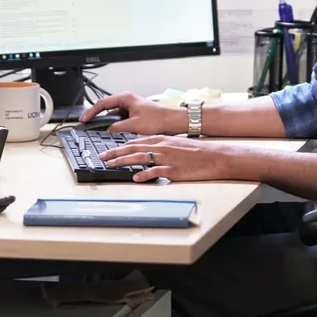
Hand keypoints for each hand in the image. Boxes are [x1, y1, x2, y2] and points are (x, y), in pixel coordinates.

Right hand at [79, 92, 186, 135]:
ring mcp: (130, 107)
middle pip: (106, 107)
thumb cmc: (158, 119)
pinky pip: (120, 118)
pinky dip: (114, 124)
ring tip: (96, 128)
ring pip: (113, 114)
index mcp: (125, 98)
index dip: (91, 112)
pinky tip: (111, 131)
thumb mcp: (134, 125)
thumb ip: (118, 128)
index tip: (84, 119)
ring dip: (106, 121)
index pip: (102, 103)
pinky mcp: (134, 113)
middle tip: (86, 123)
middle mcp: (127, 100)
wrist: (173, 121)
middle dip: (96, 116)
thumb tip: (108, 130)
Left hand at [98, 135, 237, 182]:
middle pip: (133, 148)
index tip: (108, 149)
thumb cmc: (197, 152)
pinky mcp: (173, 170)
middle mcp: (161, 146)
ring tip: (110, 165)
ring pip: (140, 158)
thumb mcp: (175, 144)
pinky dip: (144, 175)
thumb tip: (146, 152)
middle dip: (115, 152)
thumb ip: (160, 146)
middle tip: (102, 156)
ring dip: (123, 161)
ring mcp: (166, 158)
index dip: (120, 145)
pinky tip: (136, 178)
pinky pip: (155, 172)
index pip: (136, 141)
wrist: (214, 157)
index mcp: (161, 139)